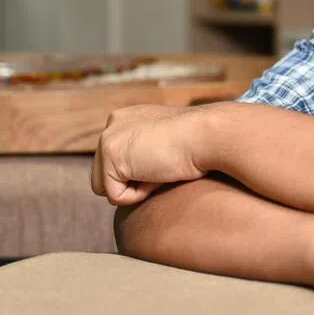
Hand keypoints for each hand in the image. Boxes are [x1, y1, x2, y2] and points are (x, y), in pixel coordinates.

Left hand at [91, 104, 207, 205]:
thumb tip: (136, 174)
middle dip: (133, 180)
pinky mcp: (111, 157)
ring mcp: (108, 139)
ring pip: (105, 187)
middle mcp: (112, 124)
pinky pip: (116, 196)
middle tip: (164, 166)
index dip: (140, 172)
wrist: (208, 135)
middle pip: (104, 175)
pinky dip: (138, 195)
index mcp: (126, 118)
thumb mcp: (166, 141)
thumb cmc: (198, 142)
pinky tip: (157, 174)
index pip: (117, 161)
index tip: (166, 158)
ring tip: (159, 170)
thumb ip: (146, 151)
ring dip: (134, 188)